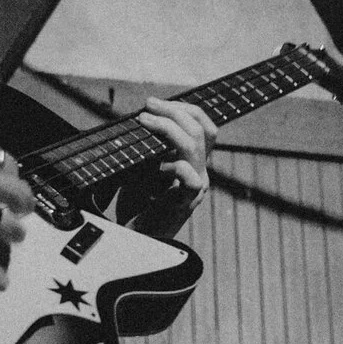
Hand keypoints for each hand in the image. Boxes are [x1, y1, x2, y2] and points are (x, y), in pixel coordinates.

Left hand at [123, 96, 217, 239]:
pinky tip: (155, 165)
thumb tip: (139, 118)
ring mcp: (196, 187)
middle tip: (148, 105)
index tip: (156, 104)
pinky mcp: (186, 203)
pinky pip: (190, 177)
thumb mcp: (142, 167)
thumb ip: (149, 146)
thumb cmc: (137, 205)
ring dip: (167, 127)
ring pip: (194, 145)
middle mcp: (200, 171)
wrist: (137, 239)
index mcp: (194, 162)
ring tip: (145, 121)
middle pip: (201, 129)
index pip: (205, 126)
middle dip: (174, 110)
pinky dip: (172, 165)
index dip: (185, 109)